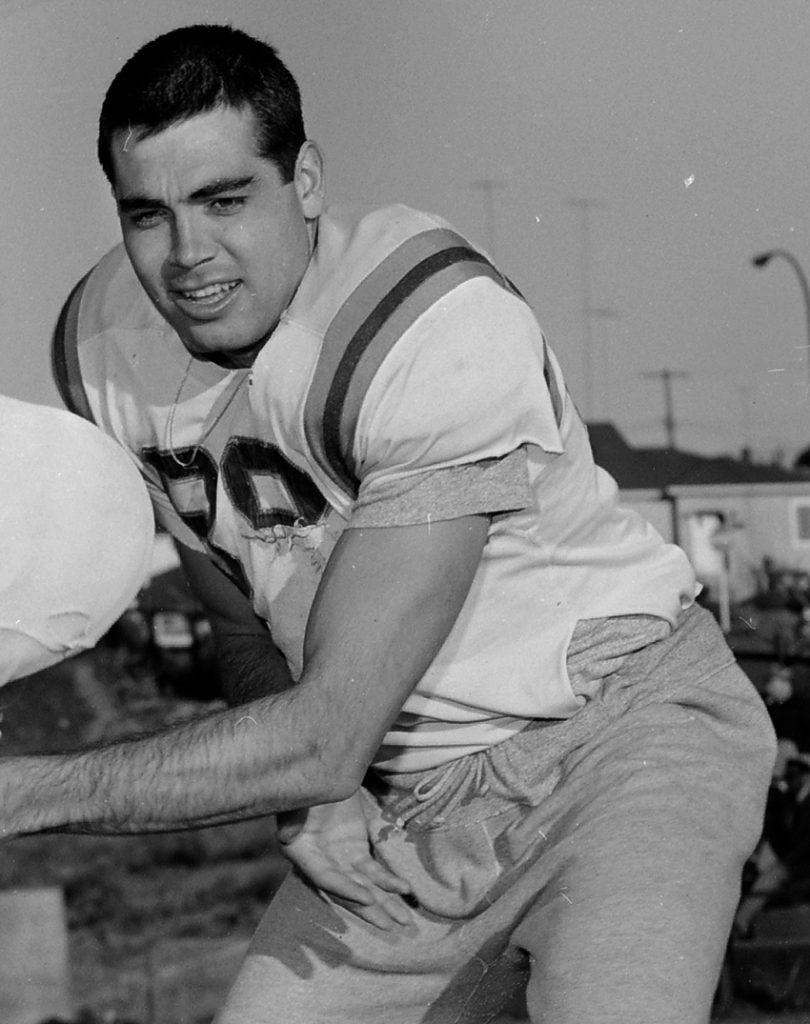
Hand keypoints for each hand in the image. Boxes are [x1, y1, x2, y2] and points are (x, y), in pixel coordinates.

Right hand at [276, 792, 413, 929]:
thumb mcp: (299, 796)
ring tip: (404, 919)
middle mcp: (319, 860)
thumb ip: (293, 818)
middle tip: (390, 926)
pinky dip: (388, 880)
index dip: (345, 889)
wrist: (325, 764)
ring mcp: (339, 857)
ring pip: (363, 885)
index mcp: (300, 851)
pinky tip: (405, 889)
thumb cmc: (308, 779)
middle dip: (369, 909)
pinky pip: (373, 870)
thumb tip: (287, 837)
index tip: (368, 898)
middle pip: (346, 889)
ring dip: (384, 902)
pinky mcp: (355, 849)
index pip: (325, 877)